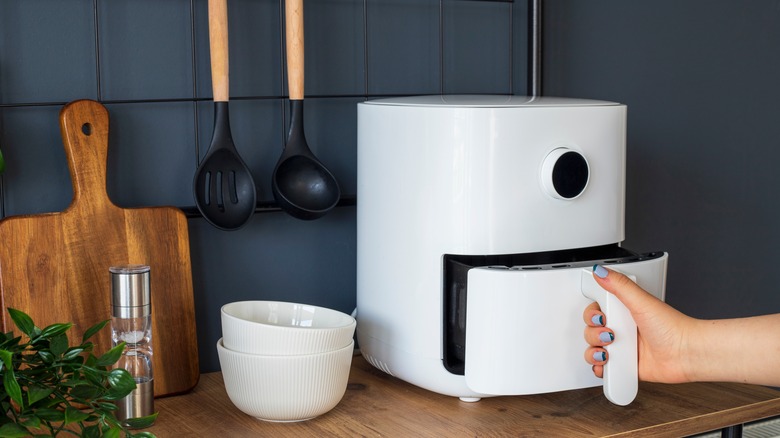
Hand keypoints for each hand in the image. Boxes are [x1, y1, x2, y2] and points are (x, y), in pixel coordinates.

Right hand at [583, 266, 693, 383]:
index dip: (592, 315)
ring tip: (609, 351)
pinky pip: (604, 367)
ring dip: (594, 351)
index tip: (601, 317)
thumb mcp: (642, 301)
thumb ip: (619, 285)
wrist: (687, 354)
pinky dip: (600, 367)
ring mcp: (623, 348)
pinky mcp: (625, 365)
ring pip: (593, 349)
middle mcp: (622, 328)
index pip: (596, 310)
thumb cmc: (673, 328)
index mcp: (624, 311)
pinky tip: (607, 364)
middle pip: (591, 330)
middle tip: (609, 334)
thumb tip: (600, 270)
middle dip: (593, 333)